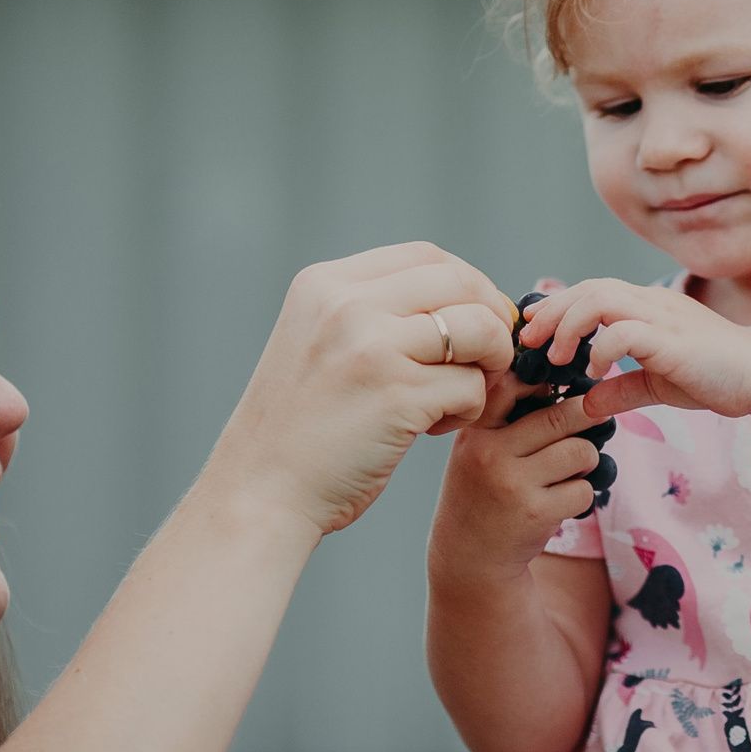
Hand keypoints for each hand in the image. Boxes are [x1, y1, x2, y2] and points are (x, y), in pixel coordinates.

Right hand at [205, 243, 524, 536]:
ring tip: (456, 397)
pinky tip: (432, 428)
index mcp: (324, 285)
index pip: (426, 256)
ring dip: (488, 364)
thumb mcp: (321, 343)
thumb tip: (474, 299)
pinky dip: (468, 409)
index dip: (468, 284)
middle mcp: (346, 304)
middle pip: (460, 282)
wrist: (259, 494)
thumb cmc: (302, 428)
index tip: (478, 319)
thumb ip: (378, 313)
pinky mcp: (397, 394)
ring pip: (479, 329)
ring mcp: (371, 346)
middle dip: (491, 319)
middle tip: (489, 359)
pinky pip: (472, 386)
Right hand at [430, 388, 607, 572]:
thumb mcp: (474, 452)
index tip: (558, 392)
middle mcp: (490, 453)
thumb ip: (504, 421)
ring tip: (574, 470)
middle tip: (597, 418)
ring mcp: (514, 483)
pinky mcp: (536, 513)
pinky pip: (583, 490)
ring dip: (588, 460)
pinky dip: (582, 494)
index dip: (545, 383)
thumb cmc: (480, 496)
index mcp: (475, 433)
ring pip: (580, 452)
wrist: (466, 560)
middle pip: (561, 416)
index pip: (514, 385)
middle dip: (587, 416)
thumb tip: (561, 386)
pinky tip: (563, 502)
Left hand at [516, 279, 750, 420]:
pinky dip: (601, 347)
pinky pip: (624, 331)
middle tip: (529, 342)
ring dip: (569, 325)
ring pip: (600, 299)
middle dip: (552, 312)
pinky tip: (594, 370)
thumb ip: (623, 389)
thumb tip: (586, 403)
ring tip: (557, 356)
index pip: (595, 291)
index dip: (559, 306)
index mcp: (650, 308)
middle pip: (590, 287)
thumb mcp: (659, 384)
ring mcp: (664, 317)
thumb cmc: (719, 379)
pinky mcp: (673, 339)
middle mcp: (654, 303)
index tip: (533, 331)